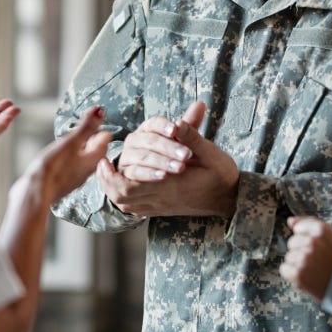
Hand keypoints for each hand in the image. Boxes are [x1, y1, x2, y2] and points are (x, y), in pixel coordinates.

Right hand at [28, 106, 110, 202]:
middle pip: (95, 150)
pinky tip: (59, 154)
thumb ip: (86, 127)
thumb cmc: (53, 168)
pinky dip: (69, 156)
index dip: (99, 127)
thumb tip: (101, 110)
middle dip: (91, 137)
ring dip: (79, 147)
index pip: (104, 140)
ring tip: (72, 138)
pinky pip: (71, 165)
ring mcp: (74, 177)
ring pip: (82, 158)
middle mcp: (87, 170)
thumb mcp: (71, 143)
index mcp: (93, 160)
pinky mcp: (62, 181)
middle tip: (85, 126)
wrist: (34, 194)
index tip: (91, 117)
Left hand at [97, 102, 238, 217]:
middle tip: (101, 164)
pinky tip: (123, 184)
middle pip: (121, 197)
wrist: (230, 197)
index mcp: (170, 183)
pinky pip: (135, 209)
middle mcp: (161, 197)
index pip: (129, 186)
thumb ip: (192, 136)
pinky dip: (124, 199)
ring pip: (126, 205)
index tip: (104, 160)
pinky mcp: (162, 209)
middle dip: (106, 181)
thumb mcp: (211, 152)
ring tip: (108, 172)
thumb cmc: (221, 174)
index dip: (111, 176)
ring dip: (113, 190)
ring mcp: (160, 206)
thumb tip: (177, 121)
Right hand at [115, 115, 191, 181]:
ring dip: (161, 162)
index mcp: (147, 129)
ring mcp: (127, 158)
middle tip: (186, 155)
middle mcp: (134, 141)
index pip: (153, 123)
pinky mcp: (125, 175)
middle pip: (148, 140)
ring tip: (180, 167)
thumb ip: (190, 125)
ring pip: (142, 157)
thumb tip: (201, 104)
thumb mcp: (185, 142)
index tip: (176, 130)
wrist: (167, 183)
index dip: (164, 126)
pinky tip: (163, 176)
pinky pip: (135, 172)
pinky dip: (148, 174)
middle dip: (168, 147)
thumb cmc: (175, 158)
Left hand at [280, 216, 331, 301]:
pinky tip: (306, 276)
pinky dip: (292, 274)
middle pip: (292, 242)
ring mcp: (304, 259)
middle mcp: (312, 242)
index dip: (306, 238)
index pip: (299, 227)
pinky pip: (284, 268)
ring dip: (297, 263)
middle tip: (316, 260)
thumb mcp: (330, 235)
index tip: (316, 246)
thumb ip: (309, 224)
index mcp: (321, 230)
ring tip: (313, 269)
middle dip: (301, 250)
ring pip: (289, 256)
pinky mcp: (298, 274)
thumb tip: (290, 221)